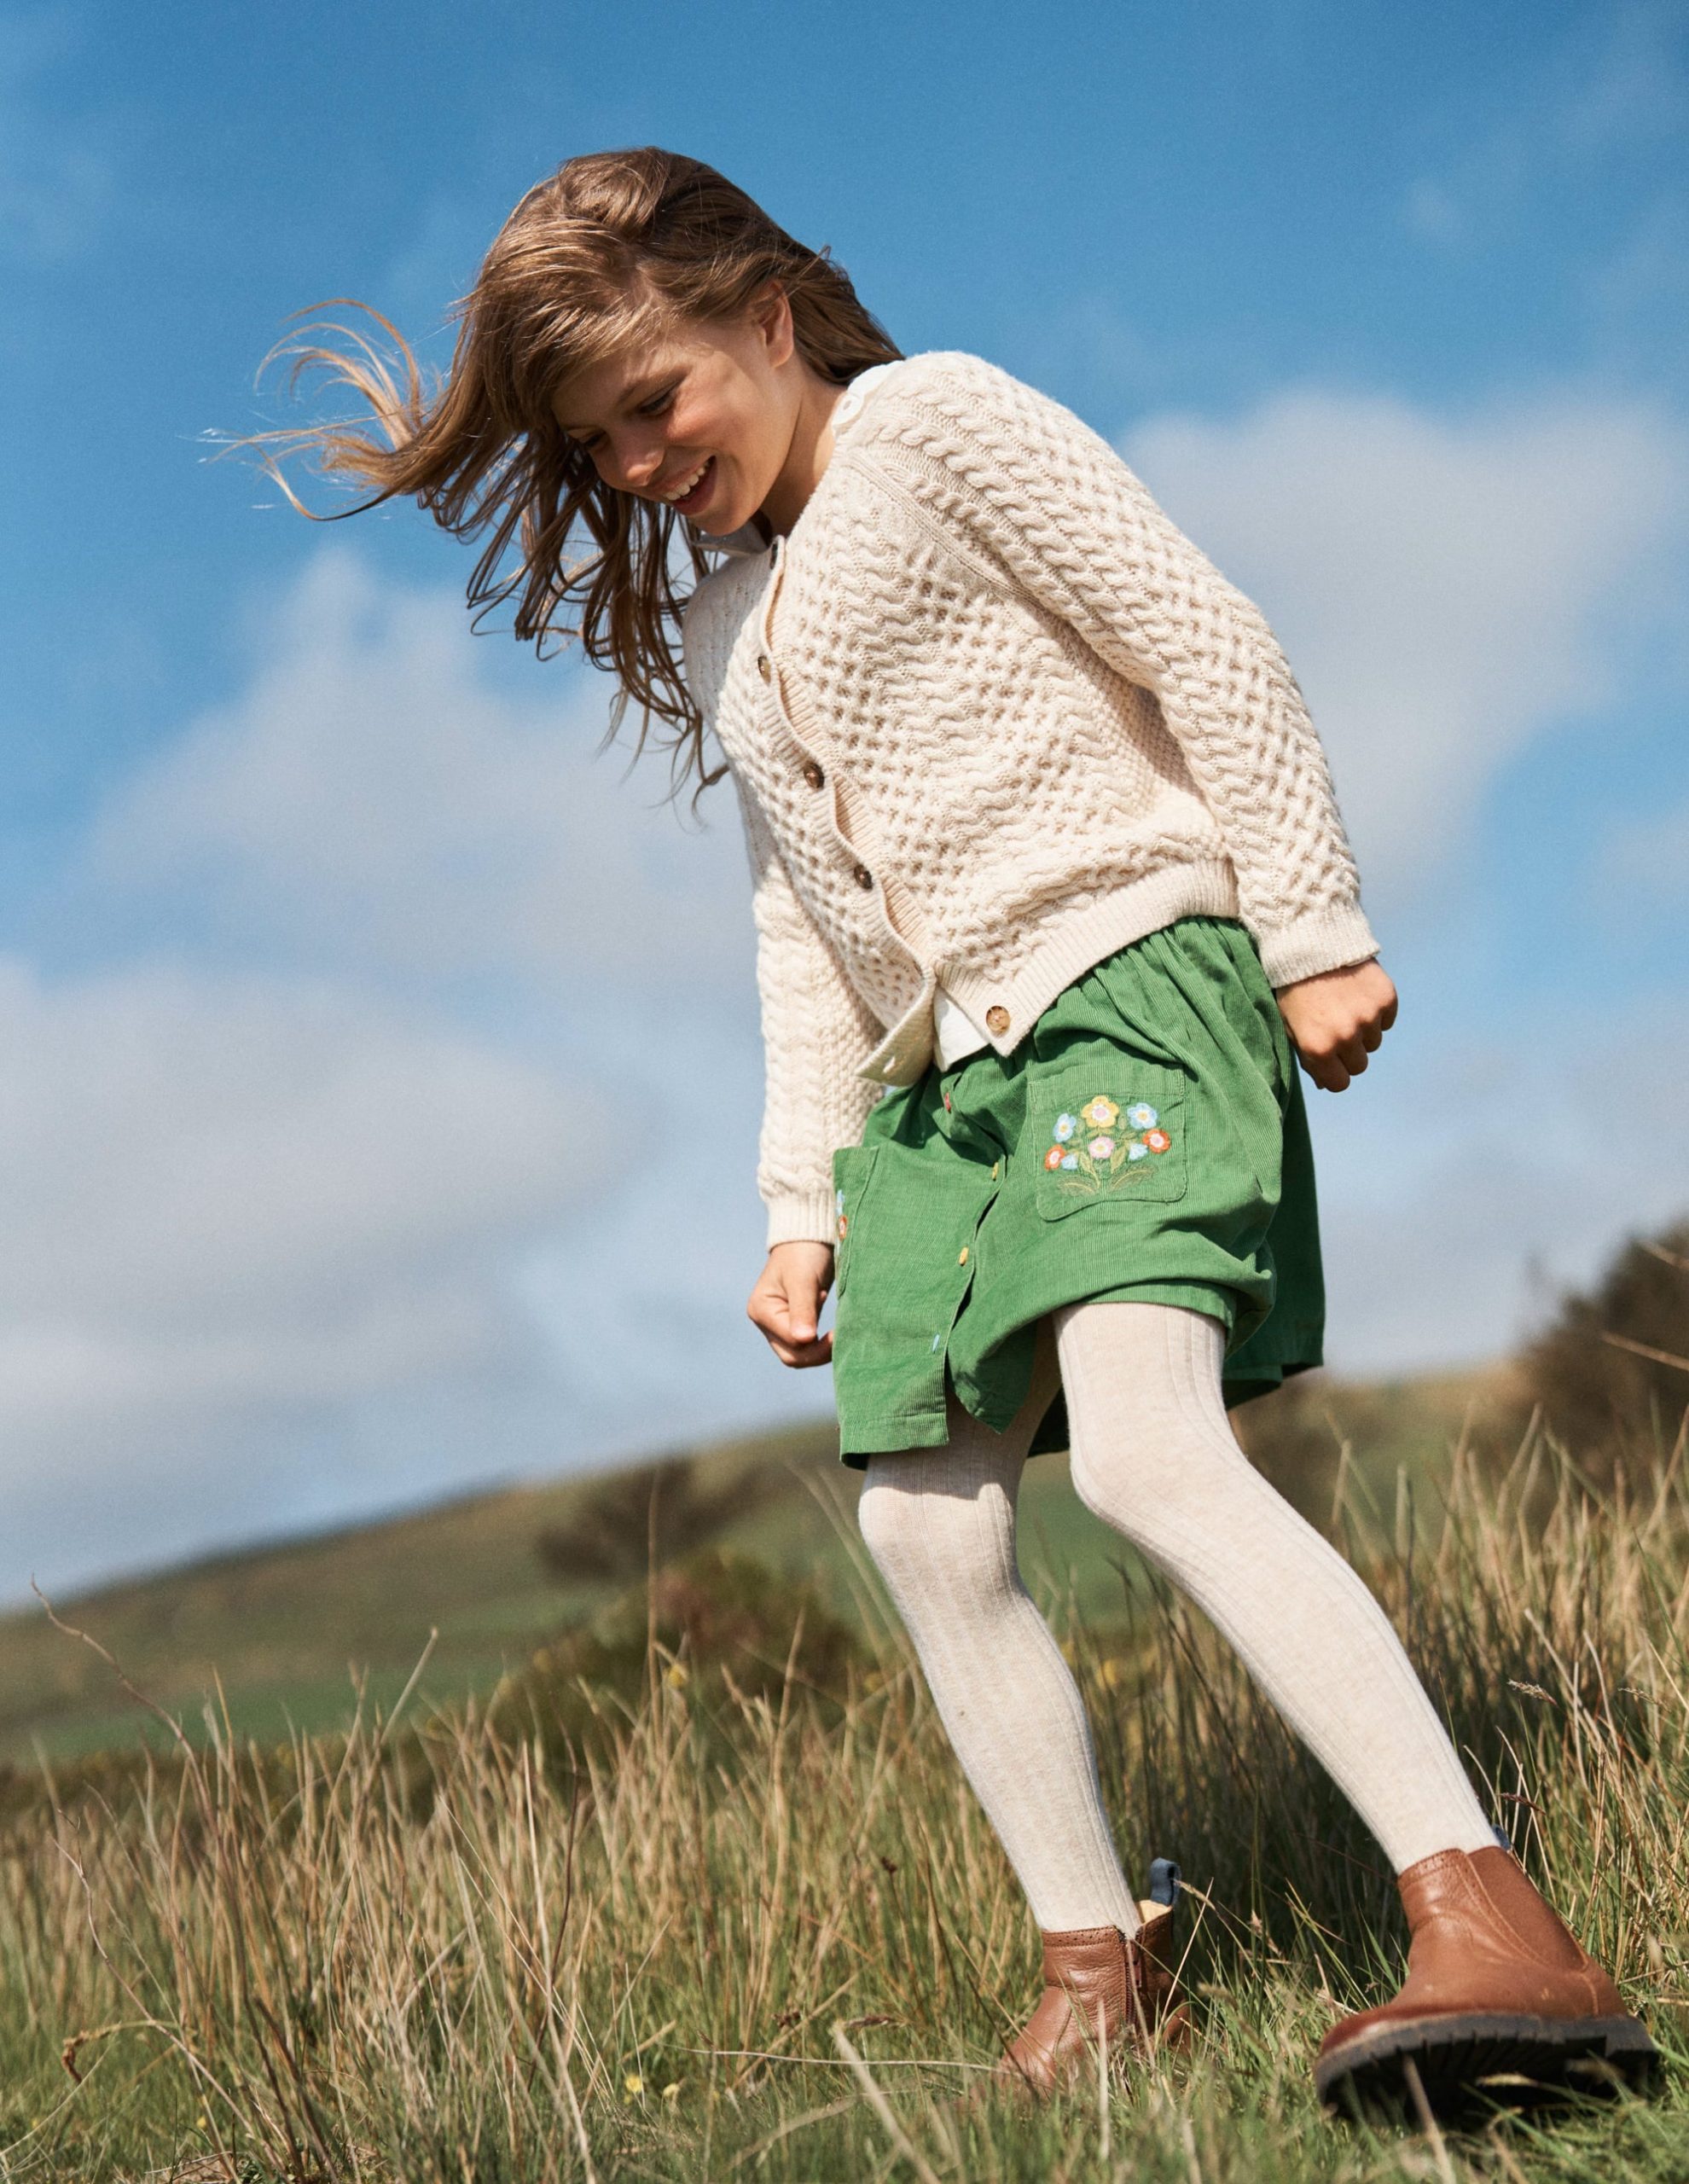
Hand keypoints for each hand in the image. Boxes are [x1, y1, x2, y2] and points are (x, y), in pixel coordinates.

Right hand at [747, 1240, 835, 1366]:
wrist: (808, 1235)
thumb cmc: (803, 1252)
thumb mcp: (803, 1280)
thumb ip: (803, 1310)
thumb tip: (804, 1340)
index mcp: (762, 1310)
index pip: (790, 1343)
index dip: (815, 1344)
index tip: (838, 1332)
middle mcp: (766, 1321)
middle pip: (792, 1355)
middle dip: (818, 1352)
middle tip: (842, 1338)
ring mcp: (778, 1323)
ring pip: (800, 1353)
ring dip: (820, 1349)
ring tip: (838, 1332)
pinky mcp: (794, 1322)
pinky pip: (807, 1344)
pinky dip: (822, 1342)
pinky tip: (833, 1330)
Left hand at [1275, 959, 1397, 1092]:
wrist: (1310, 942)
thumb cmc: (1294, 988)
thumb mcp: (1290, 1025)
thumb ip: (1308, 1057)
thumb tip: (1326, 1083)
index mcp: (1318, 1048)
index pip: (1340, 1083)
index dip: (1335, 1073)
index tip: (1330, 1060)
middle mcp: (1346, 1036)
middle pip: (1360, 1065)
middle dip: (1349, 1053)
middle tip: (1336, 1029)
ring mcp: (1368, 1017)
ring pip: (1374, 1042)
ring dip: (1363, 1031)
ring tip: (1344, 1006)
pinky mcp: (1386, 999)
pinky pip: (1387, 1020)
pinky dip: (1376, 1012)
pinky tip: (1357, 994)